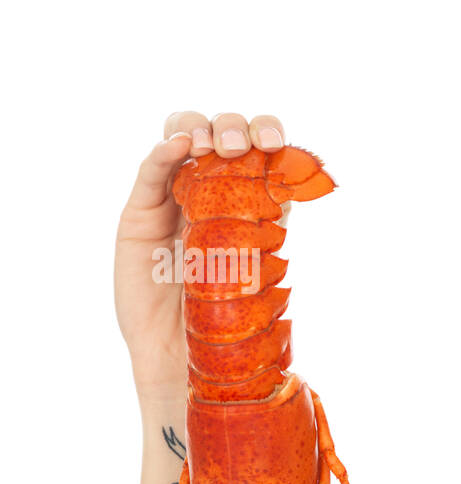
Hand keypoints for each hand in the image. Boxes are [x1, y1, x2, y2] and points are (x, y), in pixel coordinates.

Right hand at [114, 111, 287, 404]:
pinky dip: (164, 151)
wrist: (185, 355)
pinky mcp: (141, 213)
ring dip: (199, 129)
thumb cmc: (227, 319)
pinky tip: (180, 146)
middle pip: (220, 134)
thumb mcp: (257, 269)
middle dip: (234, 128)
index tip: (277, 144)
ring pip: (182, 138)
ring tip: (211, 146)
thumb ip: (269, 228)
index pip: (256, 150)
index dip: (266, 135)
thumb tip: (297, 191)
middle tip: (242, 148)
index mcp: (245, 201)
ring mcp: (173, 197)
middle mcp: (209, 191)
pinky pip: (150, 171)